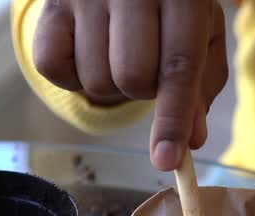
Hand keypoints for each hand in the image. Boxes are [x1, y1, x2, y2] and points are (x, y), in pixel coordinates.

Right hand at [32, 0, 228, 170]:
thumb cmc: (172, 5)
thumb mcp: (202, 34)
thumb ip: (202, 86)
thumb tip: (191, 141)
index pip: (177, 67)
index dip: (173, 119)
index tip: (167, 161)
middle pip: (131, 79)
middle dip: (144, 92)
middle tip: (149, 68)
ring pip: (95, 80)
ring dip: (111, 86)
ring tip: (120, 53)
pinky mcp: (51, 5)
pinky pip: (53, 69)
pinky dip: (72, 78)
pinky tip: (89, 54)